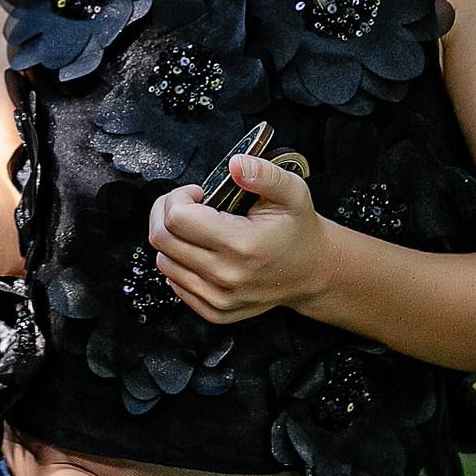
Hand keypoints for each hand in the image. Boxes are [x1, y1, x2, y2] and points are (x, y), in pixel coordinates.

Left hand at [146, 156, 329, 324]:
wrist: (312, 271)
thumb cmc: (298, 230)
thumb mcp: (292, 192)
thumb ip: (264, 173)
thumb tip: (236, 164)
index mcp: (242, 245)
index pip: (177, 218)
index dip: (179, 196)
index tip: (198, 193)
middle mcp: (227, 276)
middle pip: (163, 239)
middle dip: (166, 212)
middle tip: (188, 205)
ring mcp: (219, 298)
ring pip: (164, 262)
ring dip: (171, 238)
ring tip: (195, 227)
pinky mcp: (215, 311)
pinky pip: (174, 284)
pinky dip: (178, 264)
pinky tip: (199, 250)